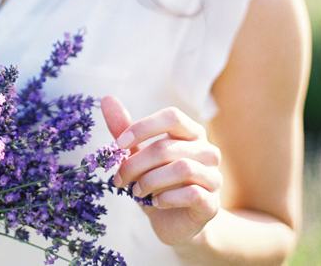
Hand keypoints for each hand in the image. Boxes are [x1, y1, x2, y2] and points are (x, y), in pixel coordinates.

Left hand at [101, 96, 221, 246]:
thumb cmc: (155, 182)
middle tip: (119, 179)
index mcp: (190, 133)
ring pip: (182, 168)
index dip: (143, 127)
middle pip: (168, 147)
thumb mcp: (136, 155)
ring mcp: (213, 177)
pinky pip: (192, 193)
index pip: (172, 116)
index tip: (118, 145)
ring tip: (137, 191)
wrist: (173, 222)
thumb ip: (124, 129)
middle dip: (136, 164)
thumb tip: (106, 99)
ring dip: (150, 181)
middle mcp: (207, 151)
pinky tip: (156, 202)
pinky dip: (167, 197)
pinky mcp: (212, 203)